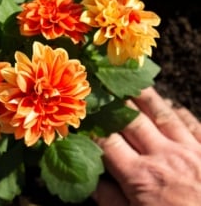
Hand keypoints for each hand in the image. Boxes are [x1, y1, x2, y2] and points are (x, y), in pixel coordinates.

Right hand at [93, 87, 200, 205]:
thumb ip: (110, 200)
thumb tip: (90, 181)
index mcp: (140, 176)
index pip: (108, 142)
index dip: (94, 129)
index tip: (85, 118)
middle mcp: (162, 156)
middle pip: (132, 120)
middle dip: (115, 104)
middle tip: (104, 88)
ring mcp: (188, 149)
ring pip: (161, 114)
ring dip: (145, 97)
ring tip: (133, 82)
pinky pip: (192, 123)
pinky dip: (180, 111)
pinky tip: (171, 104)